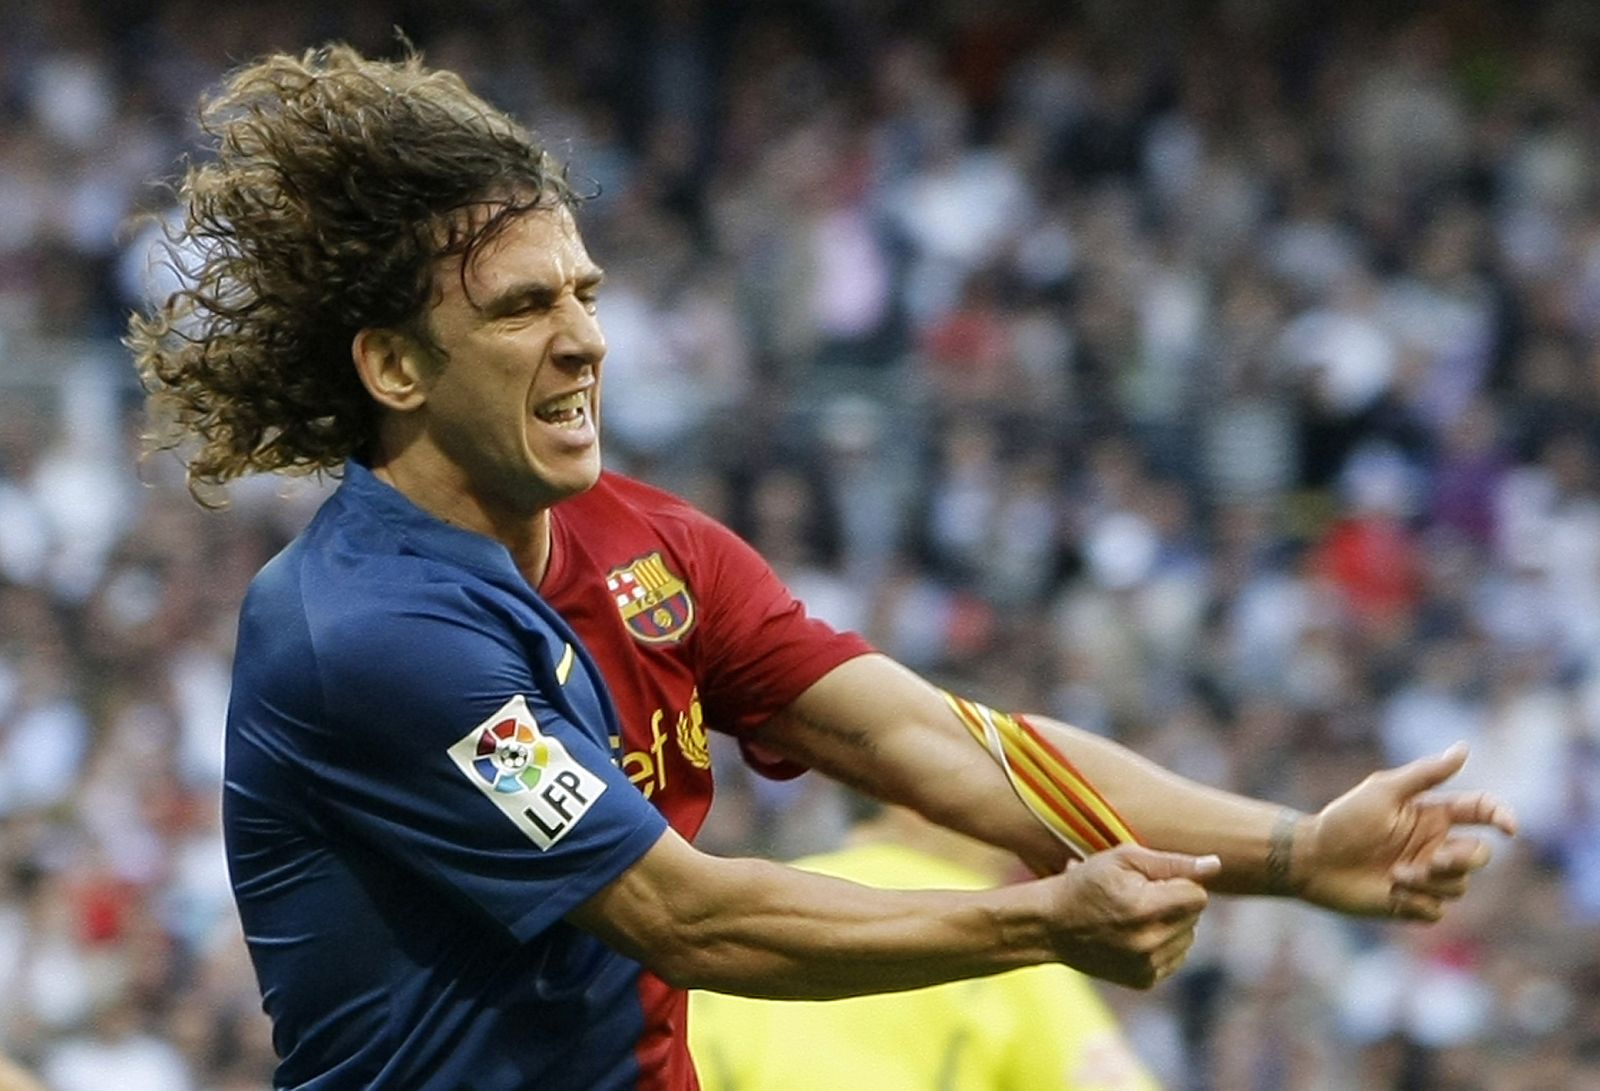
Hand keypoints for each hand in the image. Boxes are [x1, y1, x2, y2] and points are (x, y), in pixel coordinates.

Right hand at [1043, 843, 1218, 988]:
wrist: (1050, 925)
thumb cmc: (1086, 884)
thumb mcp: (1122, 859)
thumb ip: (1171, 862)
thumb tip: (1215, 866)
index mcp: (1145, 908)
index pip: (1197, 895)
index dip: (1177, 883)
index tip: (1151, 882)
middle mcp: (1149, 942)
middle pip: (1194, 917)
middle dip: (1174, 902)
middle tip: (1138, 897)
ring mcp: (1146, 967)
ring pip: (1188, 938)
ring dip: (1171, 924)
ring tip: (1136, 916)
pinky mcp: (1144, 981)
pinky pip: (1175, 957)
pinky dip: (1162, 944)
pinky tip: (1135, 935)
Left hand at [1297, 743, 1517, 921]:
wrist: (1312, 860)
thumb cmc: (1343, 821)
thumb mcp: (1384, 792)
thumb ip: (1426, 774)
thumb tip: (1464, 748)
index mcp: (1432, 815)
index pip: (1481, 812)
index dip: (1501, 816)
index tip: (1509, 828)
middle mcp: (1434, 845)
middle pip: (1478, 855)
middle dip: (1464, 860)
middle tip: (1434, 860)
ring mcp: (1425, 876)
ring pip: (1459, 886)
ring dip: (1431, 882)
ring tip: (1395, 874)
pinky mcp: (1412, 903)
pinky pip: (1437, 911)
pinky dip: (1417, 902)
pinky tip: (1390, 891)